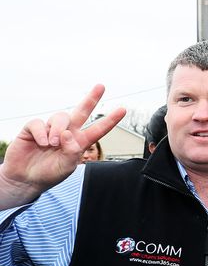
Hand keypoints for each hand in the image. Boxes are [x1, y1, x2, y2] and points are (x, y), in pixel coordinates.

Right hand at [0, 85, 124, 208]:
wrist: (26, 179)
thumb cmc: (50, 173)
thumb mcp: (66, 167)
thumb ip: (71, 152)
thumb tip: (68, 133)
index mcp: (79, 142)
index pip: (98, 129)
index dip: (110, 120)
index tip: (123, 109)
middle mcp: (67, 132)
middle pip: (81, 111)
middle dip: (91, 98)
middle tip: (101, 86)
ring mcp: (51, 129)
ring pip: (60, 117)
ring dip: (58, 129)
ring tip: (52, 144)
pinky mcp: (33, 129)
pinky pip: (39, 123)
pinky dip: (42, 132)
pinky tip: (42, 143)